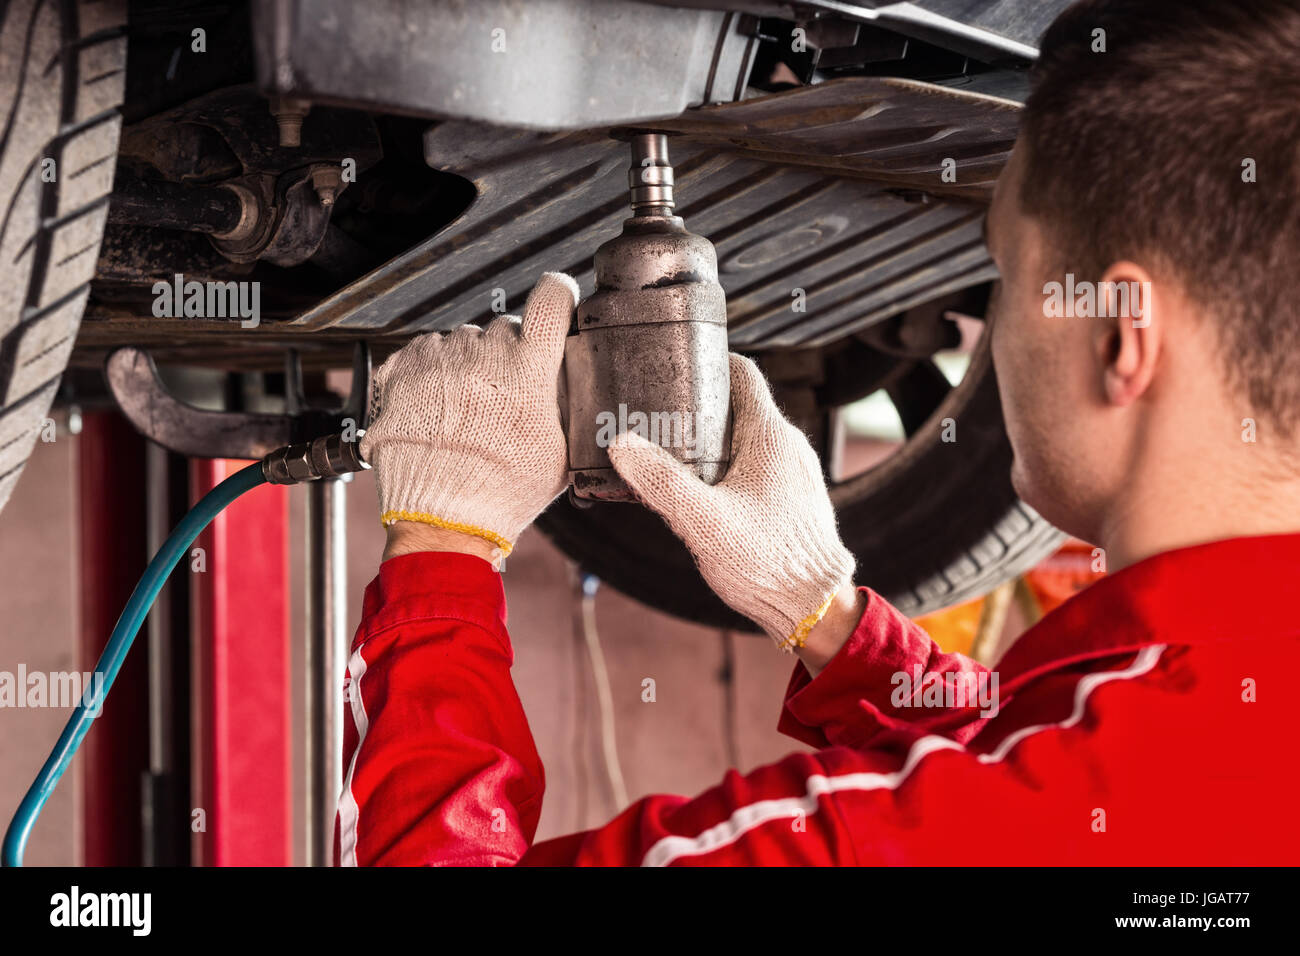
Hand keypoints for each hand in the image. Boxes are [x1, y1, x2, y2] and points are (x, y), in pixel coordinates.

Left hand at [361, 272, 578, 560]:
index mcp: (529, 367)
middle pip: (505, 329)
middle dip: (508, 356)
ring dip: (467, 368)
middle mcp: (483, 352)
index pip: (551, 296)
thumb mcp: (559, 452)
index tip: (556, 302)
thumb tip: (567, 384)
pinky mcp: (403, 369)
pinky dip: (432, 374)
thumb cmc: (502, 493)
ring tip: (467, 414)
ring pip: (463, 343)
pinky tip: (440, 410)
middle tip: (504, 399)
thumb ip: (563, 405)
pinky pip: (425, 354)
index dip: (556, 295)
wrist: (442, 519)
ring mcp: (440, 358)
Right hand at [608, 353, 856, 651]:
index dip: (709, 361)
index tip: (677, 362)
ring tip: (670, 459)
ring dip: (711, 444)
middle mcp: (788, 447)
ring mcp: (795, 474)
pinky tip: (702, 496)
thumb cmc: (768, 562)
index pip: (742, 372)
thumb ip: (659, 480)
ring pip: (747, 441)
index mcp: (770, 435)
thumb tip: (622, 444)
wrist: (814, 608)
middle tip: (657, 417)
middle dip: (698, 408)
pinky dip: (727, 470)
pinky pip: (757, 469)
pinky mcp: (794, 500)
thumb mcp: (702, 520)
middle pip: (738, 407)